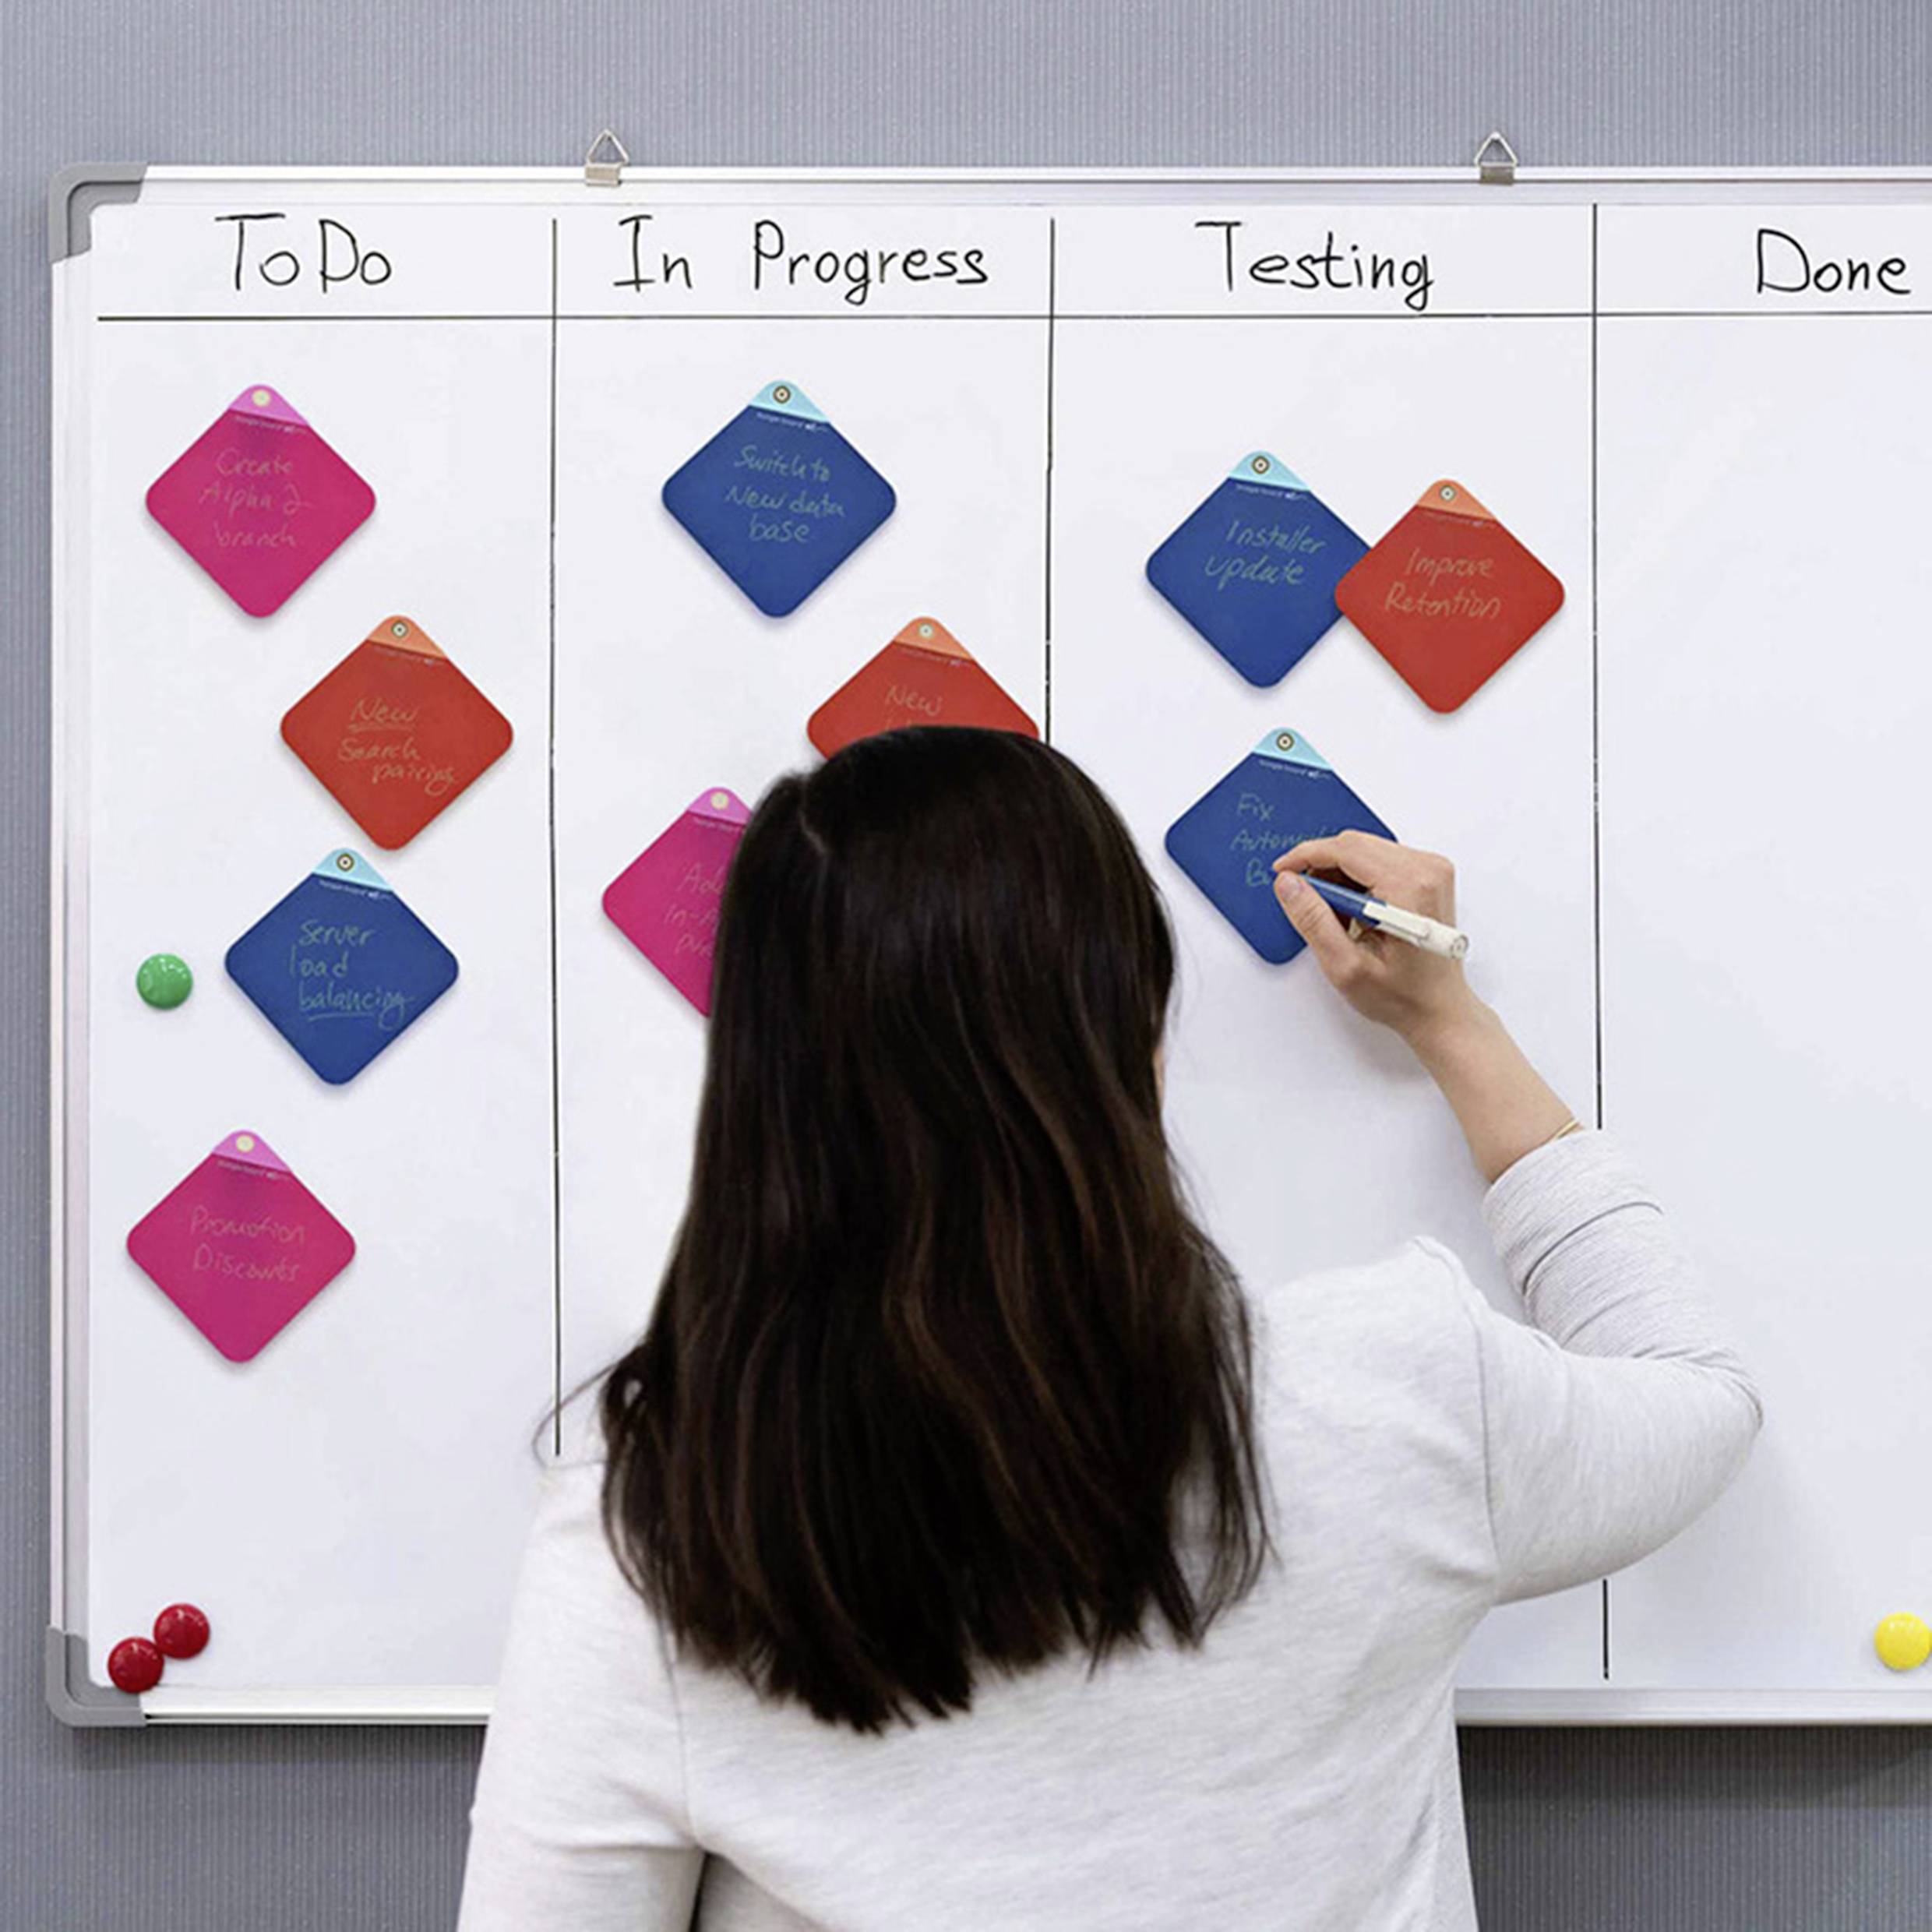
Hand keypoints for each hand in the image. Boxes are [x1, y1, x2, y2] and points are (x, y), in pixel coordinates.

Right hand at [1270, 831, 1575, 1179]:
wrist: (1448, 1021)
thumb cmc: (1403, 1003)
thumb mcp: (1344, 967)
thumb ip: (1311, 919)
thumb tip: (1288, 885)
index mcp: (1408, 885)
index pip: (1345, 849)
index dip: (1305, 857)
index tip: (1279, 874)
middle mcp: (1428, 869)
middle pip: (1358, 843)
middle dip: (1321, 863)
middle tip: (1293, 891)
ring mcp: (1436, 873)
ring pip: (1370, 851)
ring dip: (1340, 873)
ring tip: (1322, 911)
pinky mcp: (1436, 881)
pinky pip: (1385, 863)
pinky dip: (1360, 879)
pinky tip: (1349, 912)